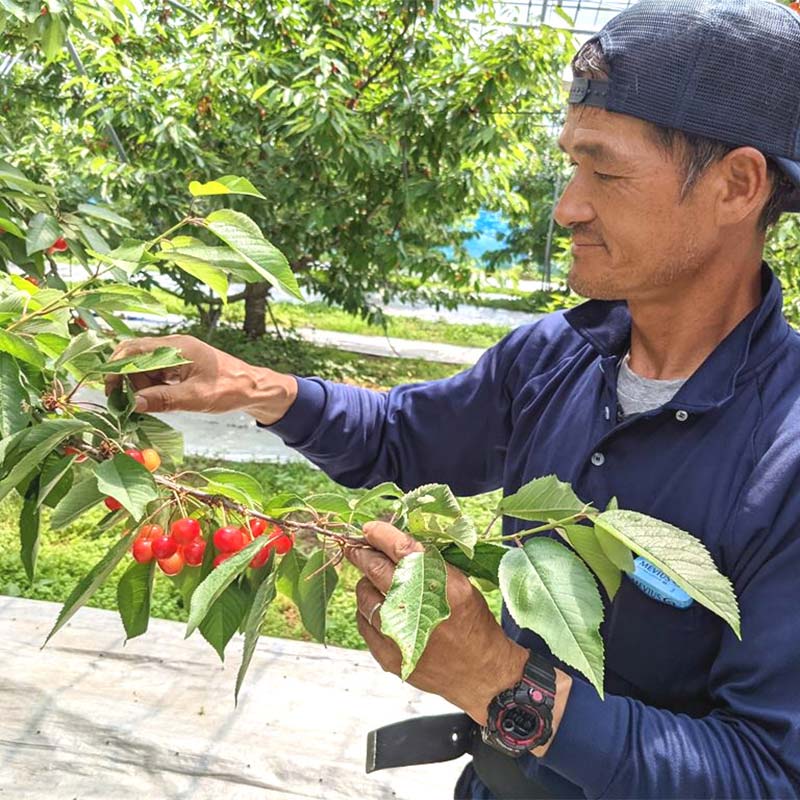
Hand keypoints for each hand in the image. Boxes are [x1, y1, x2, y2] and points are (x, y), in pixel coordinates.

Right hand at [103, 334, 296, 423]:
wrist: (254, 388)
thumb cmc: (230, 389)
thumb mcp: (196, 398)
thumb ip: (163, 400)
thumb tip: (132, 404)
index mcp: (178, 348)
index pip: (134, 349)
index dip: (116, 368)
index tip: (109, 390)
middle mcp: (175, 347)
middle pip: (136, 357)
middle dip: (124, 378)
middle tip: (121, 402)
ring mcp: (178, 356)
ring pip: (145, 367)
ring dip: (138, 385)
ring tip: (140, 406)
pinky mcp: (181, 366)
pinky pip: (156, 373)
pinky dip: (150, 387)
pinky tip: (153, 402)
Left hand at [346, 520, 529, 724]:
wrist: (481, 672)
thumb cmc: (472, 622)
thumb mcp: (461, 584)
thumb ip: (429, 564)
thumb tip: (394, 541)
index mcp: (442, 584)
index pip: (401, 549)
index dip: (381, 534)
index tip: (369, 528)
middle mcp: (419, 608)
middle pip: (375, 569)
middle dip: (362, 553)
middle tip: (356, 547)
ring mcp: (400, 634)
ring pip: (364, 594)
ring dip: (365, 582)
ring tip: (373, 581)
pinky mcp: (388, 655)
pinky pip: (363, 621)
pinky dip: (367, 609)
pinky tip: (377, 606)